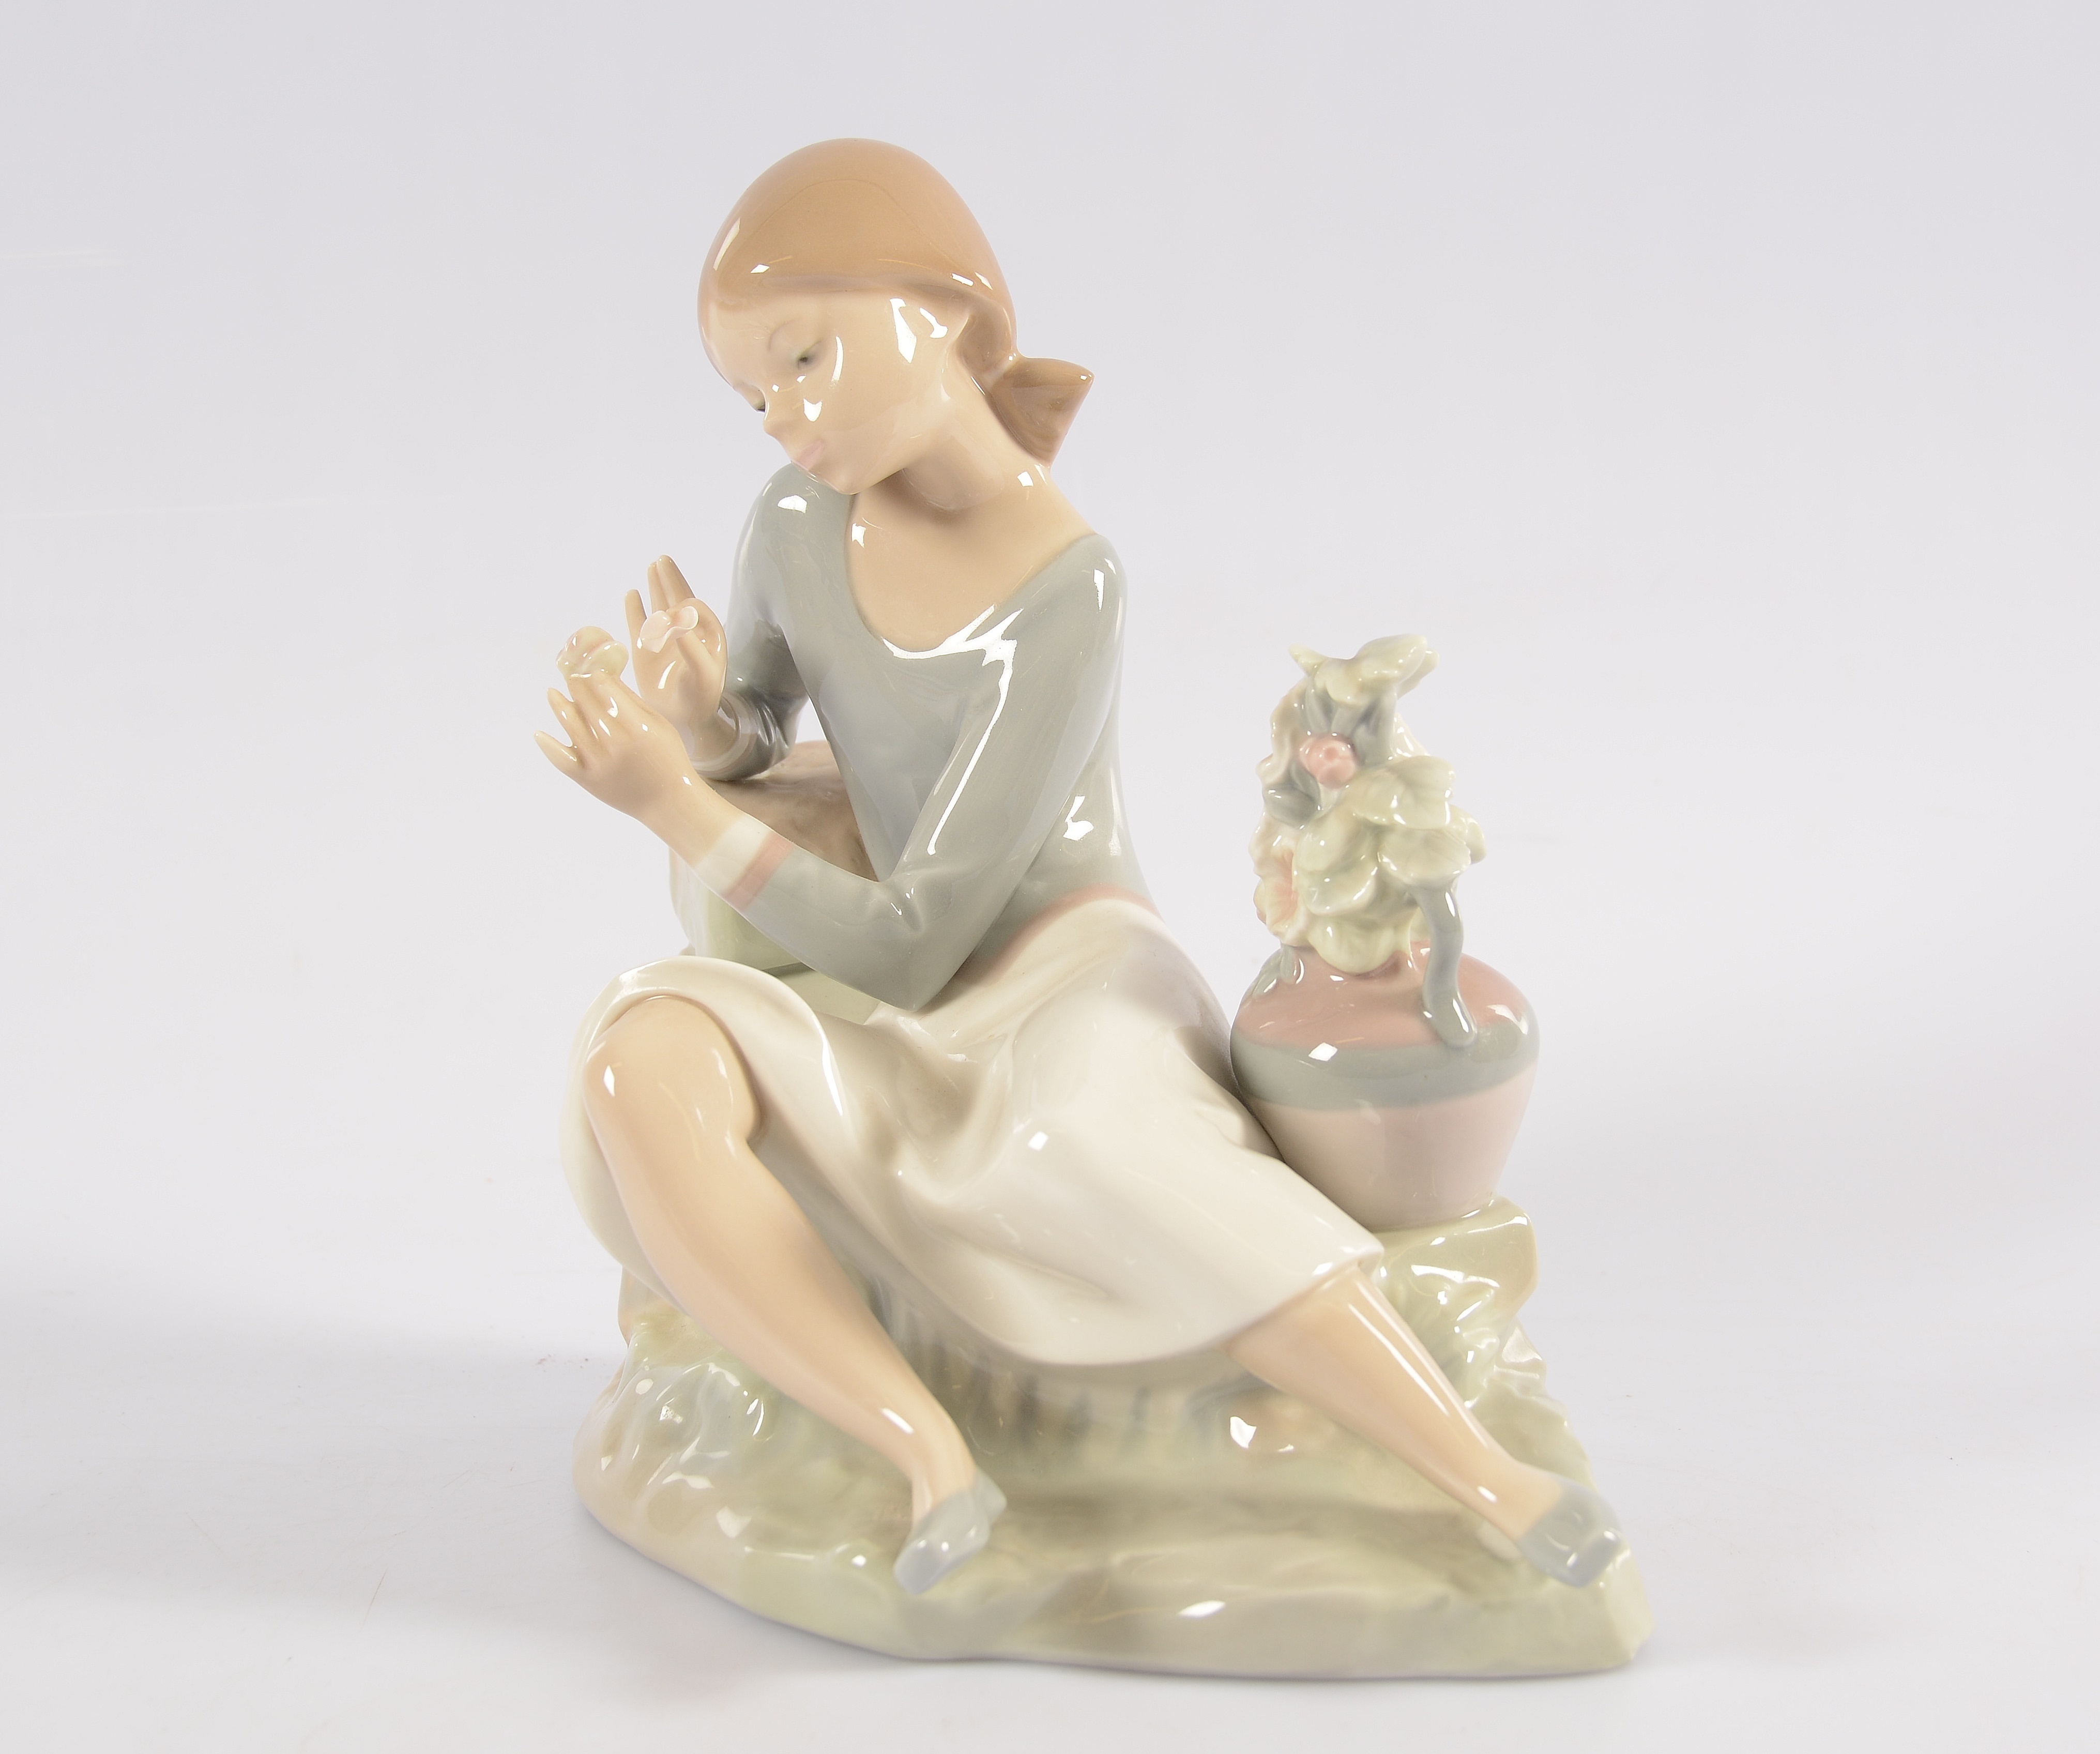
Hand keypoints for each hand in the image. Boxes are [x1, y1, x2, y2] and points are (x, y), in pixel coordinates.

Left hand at [536, 661, 699, 831]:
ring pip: (571, 726)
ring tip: (552, 694)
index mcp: (638, 727)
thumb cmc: (669, 758)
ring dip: (559, 706)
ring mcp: (598, 763)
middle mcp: (615, 743)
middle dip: (577, 686)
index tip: (589, 669)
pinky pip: (562, 759)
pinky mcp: (587, 780)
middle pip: (587, 705)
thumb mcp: (660, 725)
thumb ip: (632, 702)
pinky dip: (548, 746)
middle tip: (571, 676)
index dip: (594, 677)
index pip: (606, 691)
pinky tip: (539, 734)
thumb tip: (605, 677)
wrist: (667, 801)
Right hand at [624, 556, 725, 753]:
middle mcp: (686, 633)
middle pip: (678, 598)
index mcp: (706, 635)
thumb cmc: (701, 698)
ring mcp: (665, 640)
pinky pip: (639, 623)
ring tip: (653, 566)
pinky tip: (632, 594)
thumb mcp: (703, 673)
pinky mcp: (646, 650)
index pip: (696, 609)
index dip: (686, 603)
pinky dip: (635, 608)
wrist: (684, 721)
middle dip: (671, 579)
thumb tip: (679, 619)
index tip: (676, 610)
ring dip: (656, 586)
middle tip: (663, 560)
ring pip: (659, 606)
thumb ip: (693, 647)